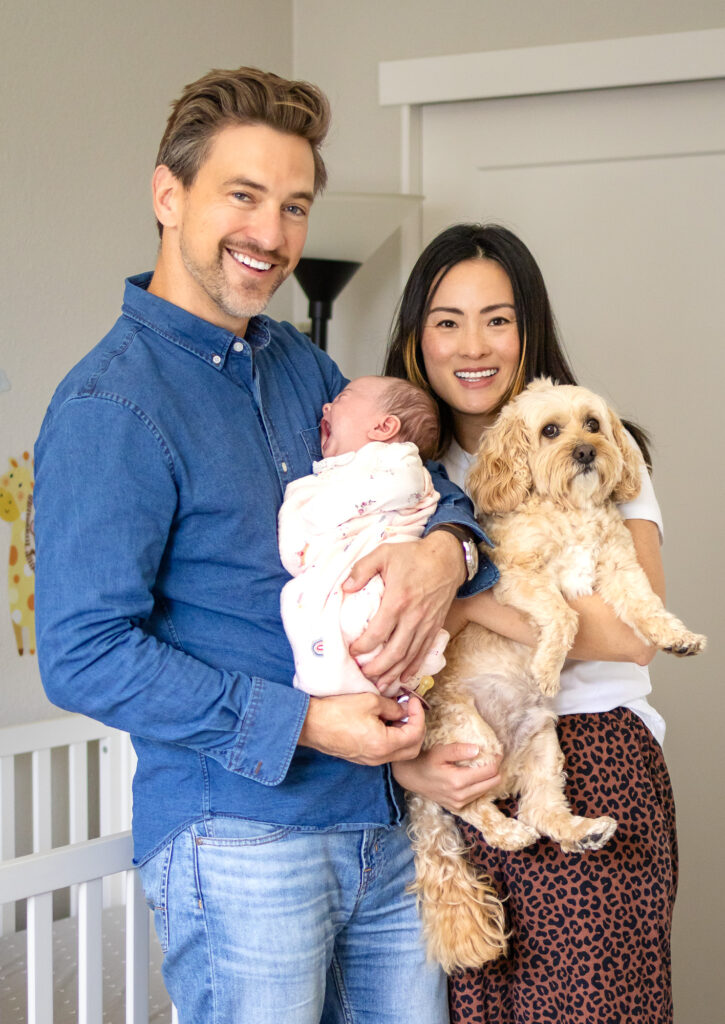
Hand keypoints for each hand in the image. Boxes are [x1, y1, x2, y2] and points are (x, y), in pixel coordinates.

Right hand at [298, 691, 425, 764]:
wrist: (310, 724)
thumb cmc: (337, 711)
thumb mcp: (370, 701)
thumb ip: (393, 707)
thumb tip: (404, 710)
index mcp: (384, 744)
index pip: (415, 734)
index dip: (419, 715)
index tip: (413, 701)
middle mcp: (380, 757)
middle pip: (412, 749)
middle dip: (417, 728)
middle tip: (411, 710)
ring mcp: (370, 760)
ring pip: (400, 752)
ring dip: (405, 734)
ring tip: (398, 714)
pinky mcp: (362, 758)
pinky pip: (386, 752)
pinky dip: (393, 739)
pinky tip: (385, 722)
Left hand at [345, 532, 464, 689]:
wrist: (447, 558)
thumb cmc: (413, 555)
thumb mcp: (383, 553)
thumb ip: (362, 569)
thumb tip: (345, 587)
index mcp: (397, 600)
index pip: (377, 633)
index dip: (363, 647)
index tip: (352, 652)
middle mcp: (413, 617)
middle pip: (394, 652)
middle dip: (378, 668)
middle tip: (364, 676)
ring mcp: (426, 624)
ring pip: (409, 656)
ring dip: (394, 673)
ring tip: (381, 684)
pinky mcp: (435, 626)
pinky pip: (424, 651)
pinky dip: (413, 667)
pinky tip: (404, 677)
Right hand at [392, 742, 501, 812]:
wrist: (411, 777)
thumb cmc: (425, 761)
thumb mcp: (440, 752)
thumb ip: (459, 750)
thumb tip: (478, 749)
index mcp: (458, 781)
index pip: (490, 772)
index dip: (496, 760)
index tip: (496, 752)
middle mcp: (461, 796)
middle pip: (492, 783)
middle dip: (495, 769)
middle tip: (492, 758)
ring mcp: (459, 804)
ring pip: (486, 791)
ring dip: (488, 779)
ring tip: (482, 766)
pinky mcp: (457, 808)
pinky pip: (476, 797)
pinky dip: (479, 787)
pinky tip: (473, 777)